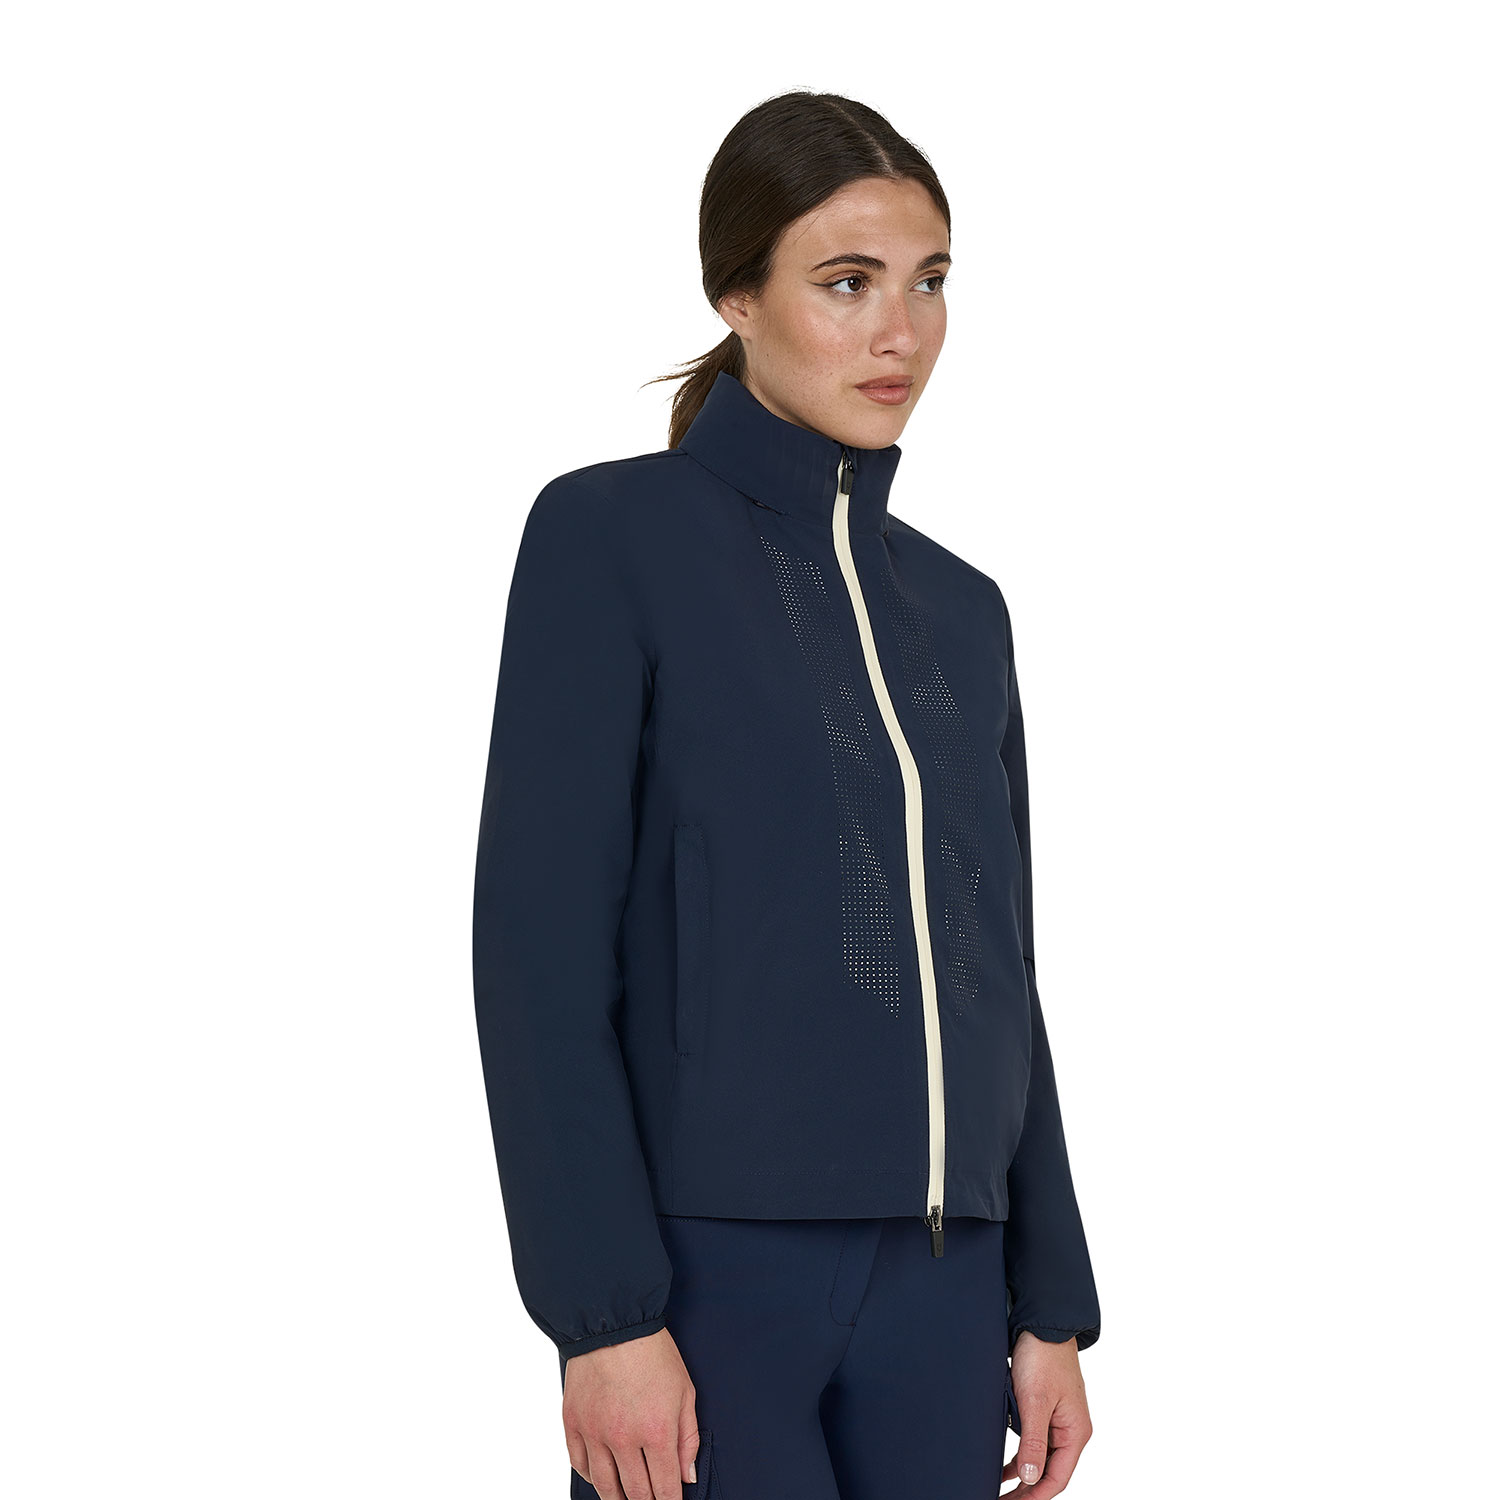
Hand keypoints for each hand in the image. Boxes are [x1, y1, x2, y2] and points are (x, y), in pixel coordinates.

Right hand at [562, 1328, 700, 1498]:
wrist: (614, 1322)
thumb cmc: (654, 1353)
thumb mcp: (685, 1391)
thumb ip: (688, 1438)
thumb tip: (686, 1477)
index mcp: (656, 1430)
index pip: (664, 1488)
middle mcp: (623, 1438)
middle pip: (635, 1493)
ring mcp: (594, 1432)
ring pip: (604, 1487)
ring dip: (618, 1499)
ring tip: (627, 1499)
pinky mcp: (572, 1422)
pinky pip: (579, 1465)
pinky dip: (591, 1477)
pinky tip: (602, 1477)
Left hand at [1001, 1330, 1092, 1496]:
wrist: (1042, 1325)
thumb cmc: (1043, 1358)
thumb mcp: (1035, 1402)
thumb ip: (1033, 1441)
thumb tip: (1030, 1478)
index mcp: (1075, 1432)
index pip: (1057, 1477)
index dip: (1036, 1496)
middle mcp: (1070, 1431)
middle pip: (1050, 1472)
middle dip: (1027, 1491)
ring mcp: (1059, 1422)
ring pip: (1041, 1459)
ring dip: (1023, 1476)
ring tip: (1000, 1491)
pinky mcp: (1046, 1411)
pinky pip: (1035, 1443)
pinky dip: (1021, 1457)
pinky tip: (1005, 1469)